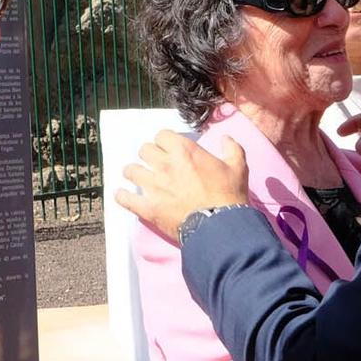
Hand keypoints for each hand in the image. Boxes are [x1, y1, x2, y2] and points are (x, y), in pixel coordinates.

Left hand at [115, 131, 251, 238]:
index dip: (165, 141)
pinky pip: (124, 198)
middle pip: (144, 149)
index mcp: (185, 151)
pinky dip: (123, 196)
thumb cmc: (229, 196)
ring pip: (130, 170)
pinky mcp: (148, 207)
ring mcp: (153, 186)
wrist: (220, 226)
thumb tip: (226, 138)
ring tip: (140, 178)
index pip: (162, 135)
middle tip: (156, 164)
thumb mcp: (238, 168)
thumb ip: (232, 149)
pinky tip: (125, 196)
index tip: (169, 149)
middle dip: (149, 155)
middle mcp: (165, 165)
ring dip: (135, 172)